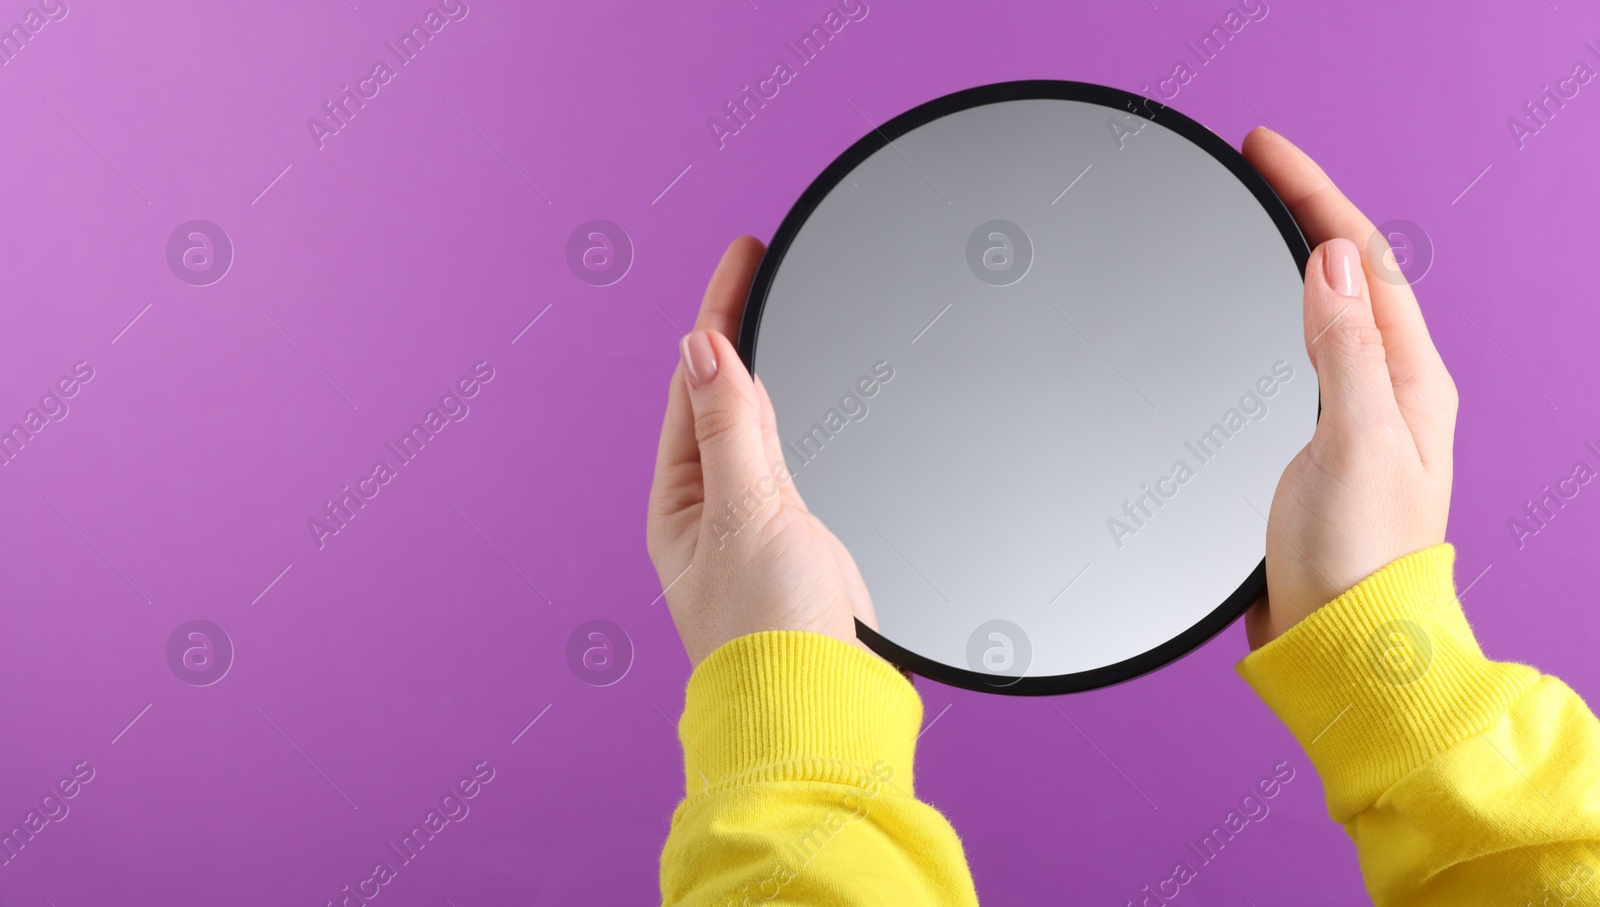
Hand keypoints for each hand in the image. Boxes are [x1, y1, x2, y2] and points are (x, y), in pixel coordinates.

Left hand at [646, 236, 883, 666]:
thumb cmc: (770, 635)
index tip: (742, 251)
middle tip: (759, 264)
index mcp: (682, 500)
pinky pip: (795, 463)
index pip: (697, 381)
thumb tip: (704, 347)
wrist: (823, 713)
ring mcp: (759, 527)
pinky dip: (800, 420)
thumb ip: (734, 430)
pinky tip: (809, 404)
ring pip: (759, 428)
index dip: (718, 310)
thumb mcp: (748, 515)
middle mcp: (713, 510)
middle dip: (737, 330)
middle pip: (723, 397)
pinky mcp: (805, 546)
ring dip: (765, 372)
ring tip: (775, 313)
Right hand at [1241, 127, 1458, 648]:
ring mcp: (1352, 419)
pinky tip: (1252, 317)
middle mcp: (1387, 391)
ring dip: (1293, 258)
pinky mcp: (1314, 448)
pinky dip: (1273, 315)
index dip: (1313, 192)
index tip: (1266, 148)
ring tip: (1258, 218)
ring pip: (1325, 312)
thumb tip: (1332, 262)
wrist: (1339, 649)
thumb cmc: (1355, 563)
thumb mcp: (1353, 443)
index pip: (1363, 257)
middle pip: (1348, 273)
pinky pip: (1298, 356)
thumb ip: (1345, 349)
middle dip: (1304, 210)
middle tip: (1257, 168)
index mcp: (1408, 380)